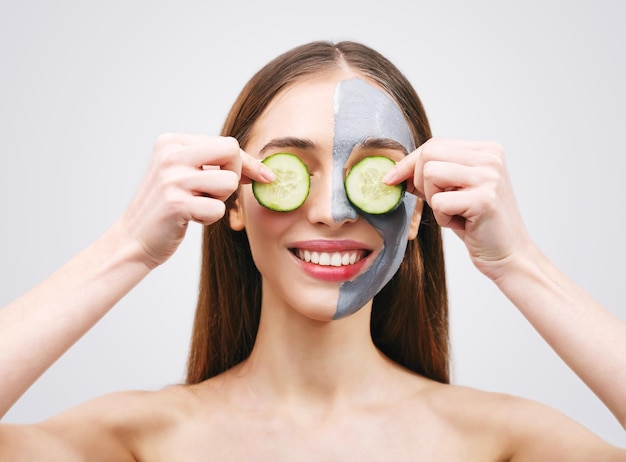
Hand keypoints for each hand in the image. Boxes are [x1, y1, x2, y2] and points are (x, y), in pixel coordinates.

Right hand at [118, 134, 272, 268]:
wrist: (133, 239)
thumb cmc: (168, 208)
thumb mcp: (186, 175)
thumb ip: (216, 164)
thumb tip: (261, 169)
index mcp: (172, 142)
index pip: (226, 142)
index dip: (248, 162)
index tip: (264, 177)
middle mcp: (170, 155)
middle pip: (231, 151)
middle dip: (236, 174)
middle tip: (217, 192)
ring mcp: (172, 178)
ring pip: (229, 182)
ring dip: (220, 200)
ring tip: (197, 205)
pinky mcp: (175, 204)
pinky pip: (218, 209)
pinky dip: (209, 218)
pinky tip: (190, 218)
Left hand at [384, 138, 530, 279]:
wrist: (508, 254)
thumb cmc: (477, 224)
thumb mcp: (452, 192)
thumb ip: (430, 176)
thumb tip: (394, 170)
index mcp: (486, 150)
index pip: (434, 144)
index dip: (408, 163)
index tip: (391, 179)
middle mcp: (491, 158)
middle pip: (429, 153)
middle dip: (420, 181)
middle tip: (438, 203)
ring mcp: (490, 177)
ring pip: (430, 174)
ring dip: (433, 200)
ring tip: (454, 213)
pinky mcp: (485, 199)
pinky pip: (438, 201)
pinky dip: (442, 218)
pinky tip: (462, 224)